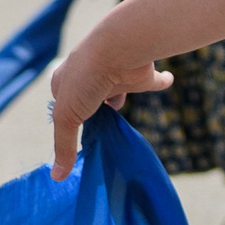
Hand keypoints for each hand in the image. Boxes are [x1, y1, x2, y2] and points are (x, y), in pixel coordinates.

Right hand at [47, 33, 170, 180]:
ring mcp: (116, 72)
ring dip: (118, 96)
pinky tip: (167, 81)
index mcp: (66, 79)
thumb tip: (57, 177)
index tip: (72, 134)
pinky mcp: (141, 72)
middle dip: (92, 105)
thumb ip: (64, 146)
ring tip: (119, 110)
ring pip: (118, 88)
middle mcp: (90, 72)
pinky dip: (162, 80)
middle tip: (97, 127)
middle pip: (91, 94)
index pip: (63, 100)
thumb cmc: (86, 79)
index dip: (67, 115)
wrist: (119, 47)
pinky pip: (154, 79)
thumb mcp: (67, 117)